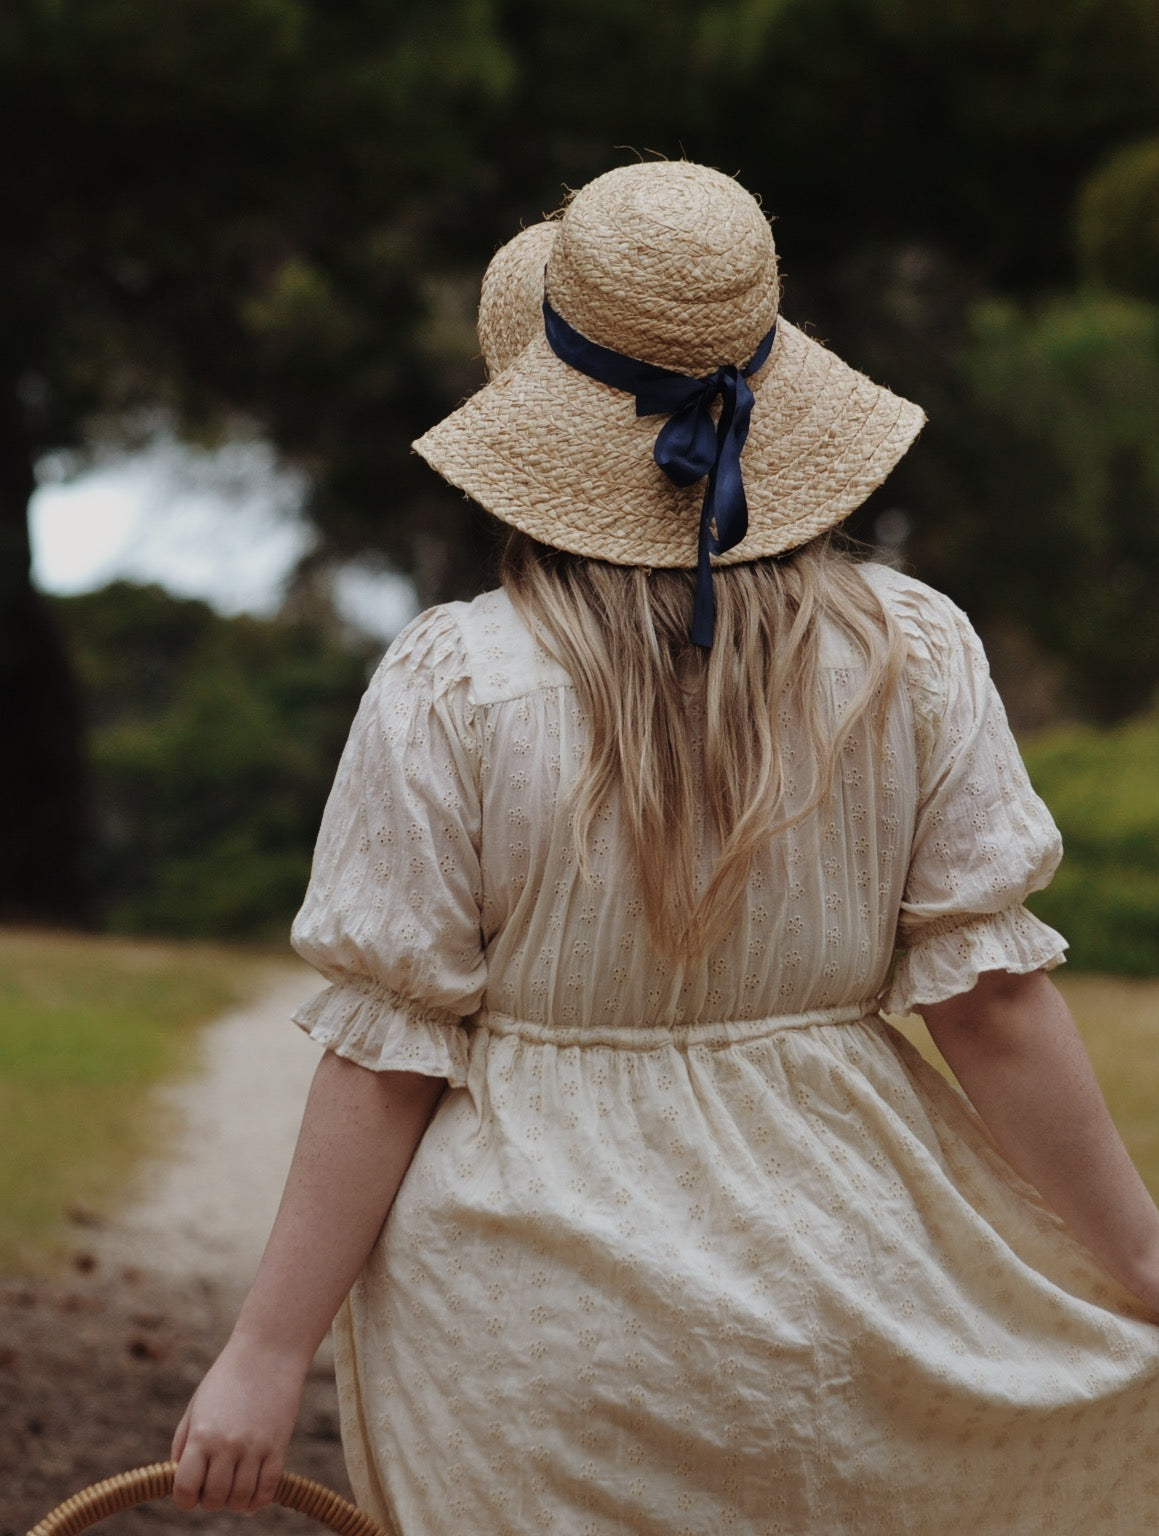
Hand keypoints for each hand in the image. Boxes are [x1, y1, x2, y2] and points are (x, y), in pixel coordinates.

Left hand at [171, 1332, 308, 1511]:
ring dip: (234, 1502)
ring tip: (233, 1487)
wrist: (268, 1351)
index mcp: (201, 1434)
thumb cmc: (227, 1377)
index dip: (184, 1499)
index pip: (185, 1490)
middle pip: (214, 1499)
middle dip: (210, 1500)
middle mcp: (227, 1445)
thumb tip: (180, 1480)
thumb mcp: (197, 1405)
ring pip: (241, 1498)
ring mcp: (255, 1447)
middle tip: (214, 1487)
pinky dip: (258, 1500)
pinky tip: (252, 1492)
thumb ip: (183, 1443)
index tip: (190, 1493)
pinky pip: (268, 1489)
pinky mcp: (279, 1446)